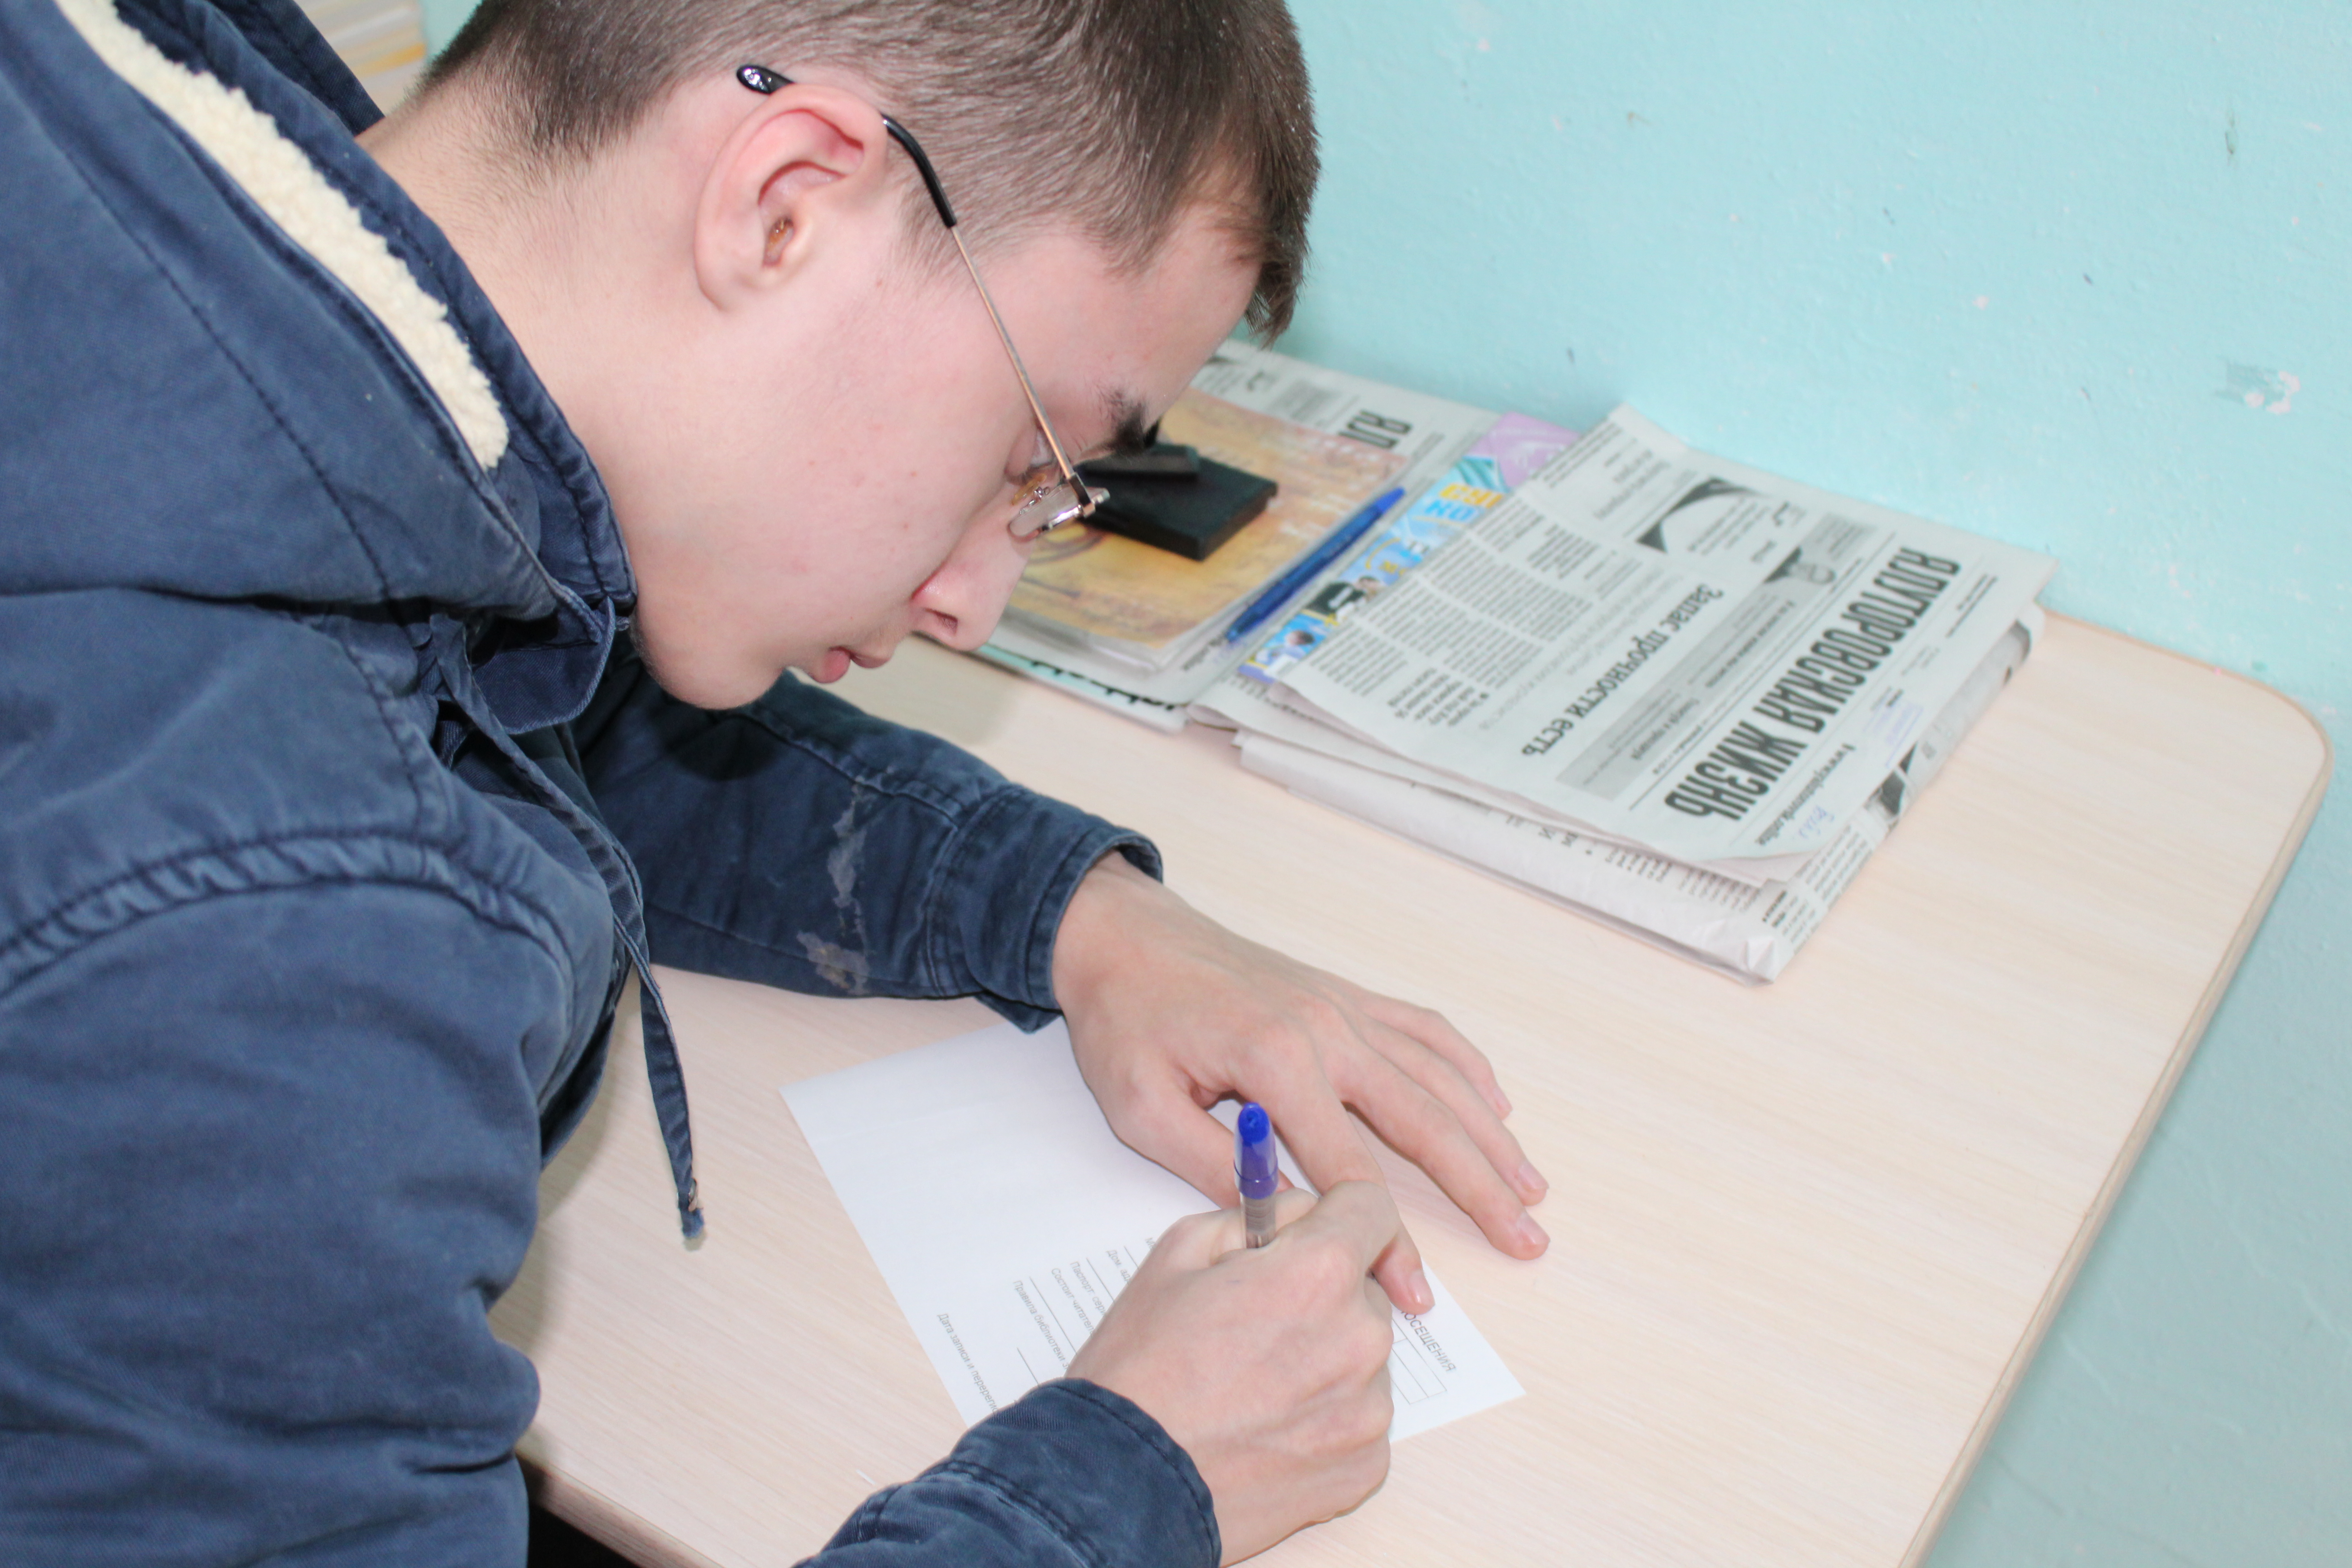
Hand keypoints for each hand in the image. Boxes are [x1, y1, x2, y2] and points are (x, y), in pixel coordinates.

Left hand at [1051, 854, 1547, 1315]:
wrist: (1121, 935)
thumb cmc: (1125, 1018)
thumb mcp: (1142, 1109)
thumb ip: (1212, 1166)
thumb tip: (1280, 1224)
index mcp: (1276, 1063)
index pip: (1351, 1173)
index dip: (1385, 1239)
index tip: (1415, 1292)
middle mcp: (1326, 1030)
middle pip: (1424, 1120)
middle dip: (1482, 1186)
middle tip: (1529, 1239)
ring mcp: (1341, 1007)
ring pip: (1438, 1075)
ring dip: (1490, 1133)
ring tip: (1533, 1185)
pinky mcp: (1341, 994)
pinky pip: (1421, 1028)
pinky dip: (1466, 1066)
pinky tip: (1496, 1102)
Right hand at [1069, 1184, 1397, 1562]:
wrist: (1124, 1483)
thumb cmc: (1141, 1368)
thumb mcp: (1180, 1252)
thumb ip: (1258, 1217)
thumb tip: (1300, 1215)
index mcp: (1318, 1273)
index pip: (1371, 1208)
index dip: (1340, 1212)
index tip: (1318, 1231)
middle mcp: (1359, 1338)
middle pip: (1365, 1288)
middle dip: (1323, 1292)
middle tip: (1259, 1322)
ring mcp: (1368, 1409)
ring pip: (1363, 1354)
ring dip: (1326, 1355)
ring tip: (1255, 1384)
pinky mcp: (1365, 1464)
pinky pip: (1359, 1416)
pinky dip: (1325, 1414)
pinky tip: (1269, 1427)